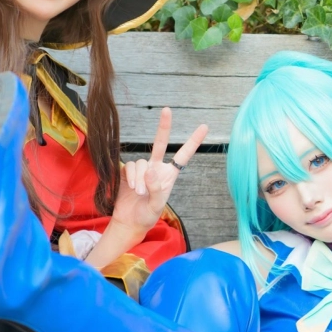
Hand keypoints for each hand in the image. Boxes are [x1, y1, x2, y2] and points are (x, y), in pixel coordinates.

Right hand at [110, 108, 207, 242]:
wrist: (129, 221)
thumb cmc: (147, 215)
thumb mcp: (156, 206)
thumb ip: (155, 189)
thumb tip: (151, 170)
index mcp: (169, 175)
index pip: (183, 156)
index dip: (193, 141)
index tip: (204, 126)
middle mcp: (156, 168)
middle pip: (160, 143)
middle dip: (164, 126)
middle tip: (167, 109)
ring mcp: (142, 169)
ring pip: (141, 162)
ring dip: (139, 178)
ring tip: (139, 192)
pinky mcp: (127, 171)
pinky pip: (129, 166)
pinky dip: (130, 176)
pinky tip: (131, 187)